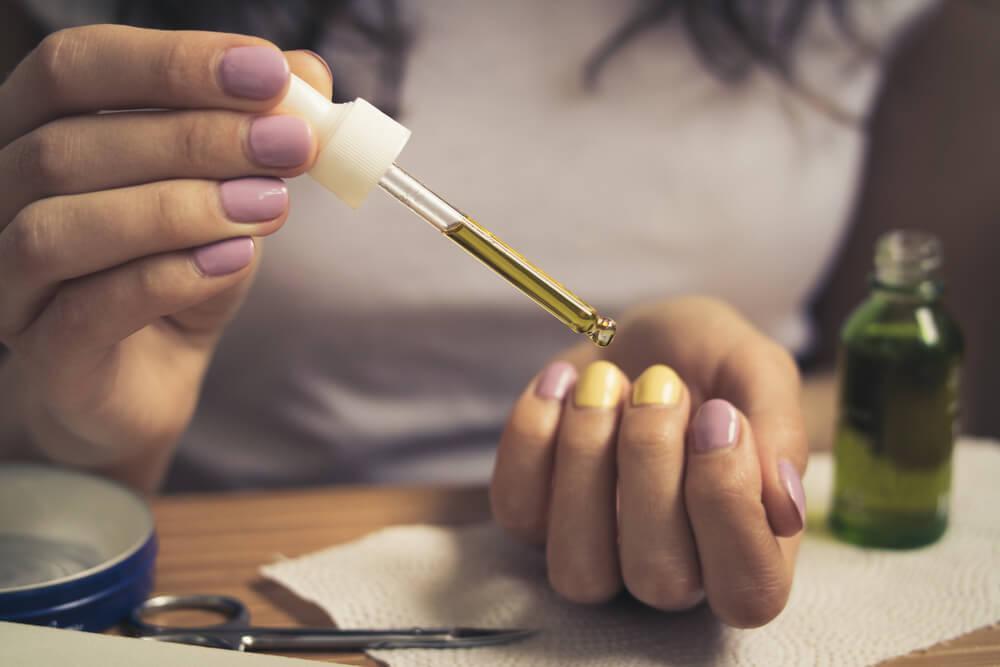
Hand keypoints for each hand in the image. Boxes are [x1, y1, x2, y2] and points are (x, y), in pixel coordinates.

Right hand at [0, 26, 331, 487]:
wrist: (151, 377)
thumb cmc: (177, 268)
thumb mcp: (226, 189)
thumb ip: (256, 130)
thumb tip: (310, 73)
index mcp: (36, 131)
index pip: (77, 68)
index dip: (171, 62)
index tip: (269, 73)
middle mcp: (2, 197)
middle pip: (69, 144)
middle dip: (196, 138)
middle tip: (291, 145)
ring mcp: (10, 281)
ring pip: (61, 227)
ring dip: (178, 209)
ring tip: (270, 207)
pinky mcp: (46, 357)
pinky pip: (88, 309)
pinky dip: (168, 277)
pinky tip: (234, 261)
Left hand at [491, 296, 807, 626]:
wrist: (635, 333)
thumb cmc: (706, 359)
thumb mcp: (755, 367)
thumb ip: (781, 429)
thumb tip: (785, 507)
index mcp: (746, 547)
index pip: (748, 591)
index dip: (729, 507)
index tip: (720, 416)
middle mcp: (674, 569)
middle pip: (659, 579)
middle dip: (652, 464)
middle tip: (660, 382)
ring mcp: (598, 551)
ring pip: (579, 569)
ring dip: (587, 460)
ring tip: (604, 382)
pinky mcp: (534, 520)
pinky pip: (518, 512)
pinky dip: (533, 437)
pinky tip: (562, 382)